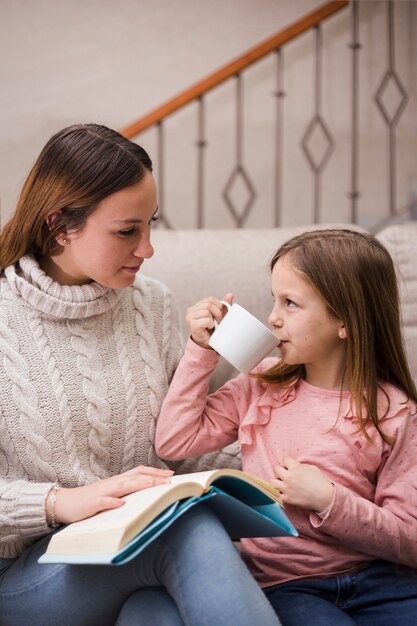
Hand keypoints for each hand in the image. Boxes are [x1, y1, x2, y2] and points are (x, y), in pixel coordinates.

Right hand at [53, 465, 173, 524]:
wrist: (64, 503)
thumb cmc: (89, 500)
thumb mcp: (110, 494)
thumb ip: (125, 492)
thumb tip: (145, 494)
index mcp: (117, 481)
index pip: (139, 472)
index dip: (155, 472)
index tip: (170, 475)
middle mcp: (112, 483)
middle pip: (135, 476)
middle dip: (153, 477)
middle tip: (169, 480)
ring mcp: (102, 492)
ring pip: (122, 486)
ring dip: (139, 485)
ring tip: (153, 485)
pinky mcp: (91, 503)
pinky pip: (103, 501)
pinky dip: (112, 502)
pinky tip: (122, 503)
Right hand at [186, 293, 232, 348]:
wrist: (208, 344)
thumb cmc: (213, 330)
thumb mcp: (219, 316)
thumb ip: (223, 305)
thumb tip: (230, 295)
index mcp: (197, 306)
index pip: (210, 299)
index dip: (218, 306)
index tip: (220, 315)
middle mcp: (191, 310)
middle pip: (208, 304)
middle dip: (217, 313)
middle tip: (219, 322)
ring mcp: (190, 317)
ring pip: (207, 311)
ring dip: (214, 319)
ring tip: (213, 325)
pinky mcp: (192, 325)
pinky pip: (206, 320)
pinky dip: (210, 324)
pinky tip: (209, 328)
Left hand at [273, 456, 333, 512]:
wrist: (325, 498)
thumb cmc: (320, 482)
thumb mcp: (311, 468)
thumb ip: (299, 465)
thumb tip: (293, 465)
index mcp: (295, 467)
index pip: (284, 459)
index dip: (288, 463)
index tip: (290, 466)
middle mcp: (289, 477)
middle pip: (276, 469)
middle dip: (280, 470)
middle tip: (285, 474)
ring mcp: (287, 488)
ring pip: (273, 481)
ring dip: (278, 481)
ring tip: (284, 483)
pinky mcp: (287, 498)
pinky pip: (278, 494)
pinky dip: (282, 493)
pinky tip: (288, 493)